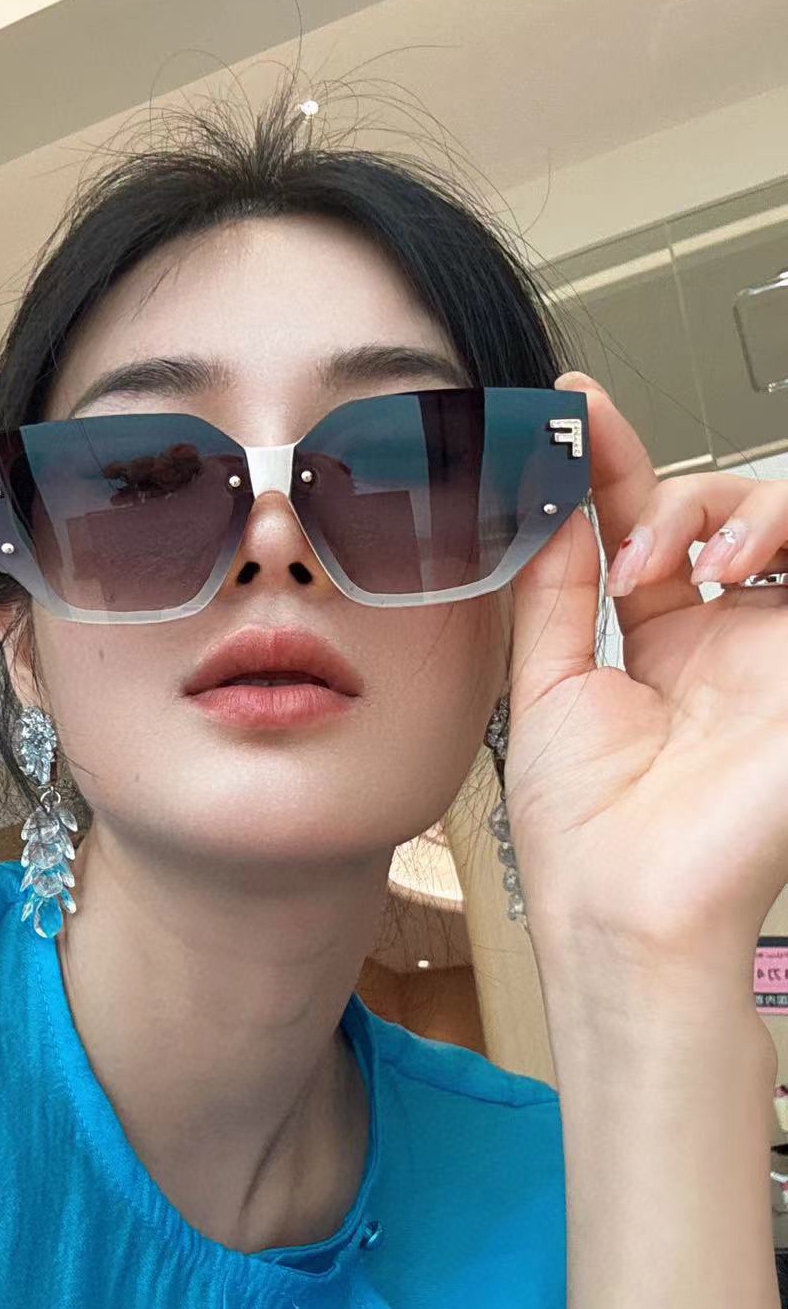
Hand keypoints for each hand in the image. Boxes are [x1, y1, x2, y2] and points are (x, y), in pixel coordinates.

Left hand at [501, 371, 787, 962]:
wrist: (624, 907)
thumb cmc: (584, 828)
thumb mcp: (549, 684)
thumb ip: (554, 590)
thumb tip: (544, 503)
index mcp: (666, 645)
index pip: (649, 525)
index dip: (614, 460)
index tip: (570, 401)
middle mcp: (733, 639)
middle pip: (728, 509)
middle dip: (676, 493)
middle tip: (631, 547)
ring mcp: (783, 649)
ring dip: (736, 509)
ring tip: (684, 562)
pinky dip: (781, 535)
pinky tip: (730, 566)